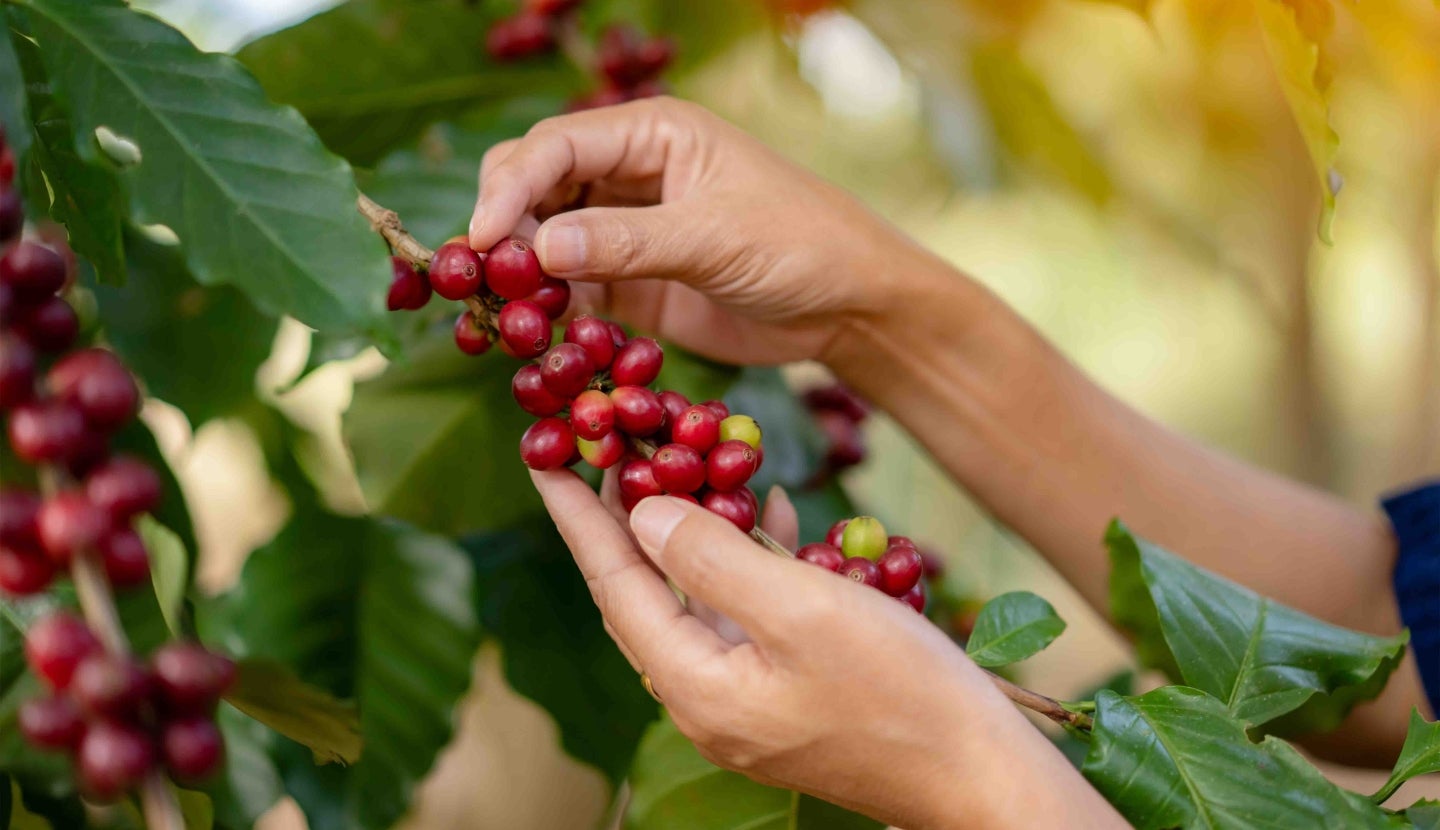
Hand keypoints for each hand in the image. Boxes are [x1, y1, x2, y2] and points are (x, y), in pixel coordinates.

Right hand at [469, 97, 946, 365]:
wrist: (848, 307)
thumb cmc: (800, 245)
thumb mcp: (715, 237)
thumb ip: (627, 242)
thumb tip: (536, 250)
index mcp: (652, 134)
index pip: (554, 146)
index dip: (508, 188)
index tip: (480, 242)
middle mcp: (629, 174)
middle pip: (534, 187)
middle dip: (503, 229)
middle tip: (485, 284)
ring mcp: (626, 230)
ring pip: (544, 243)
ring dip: (521, 277)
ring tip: (504, 319)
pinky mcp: (631, 284)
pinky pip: (571, 292)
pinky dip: (551, 313)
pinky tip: (542, 339)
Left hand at [530, 469, 1124, 829]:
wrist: (981, 776)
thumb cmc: (899, 692)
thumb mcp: (800, 610)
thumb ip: (711, 558)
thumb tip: (644, 512)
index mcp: (695, 685)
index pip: (614, 585)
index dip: (577, 516)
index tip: (544, 456)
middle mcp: (707, 698)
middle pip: (646, 592)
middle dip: (624, 517)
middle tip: (604, 447)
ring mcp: (747, 701)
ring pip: (698, 599)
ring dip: (692, 530)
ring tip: (682, 462)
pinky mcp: (788, 695)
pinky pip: (747, 615)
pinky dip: (750, 560)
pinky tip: (771, 515)